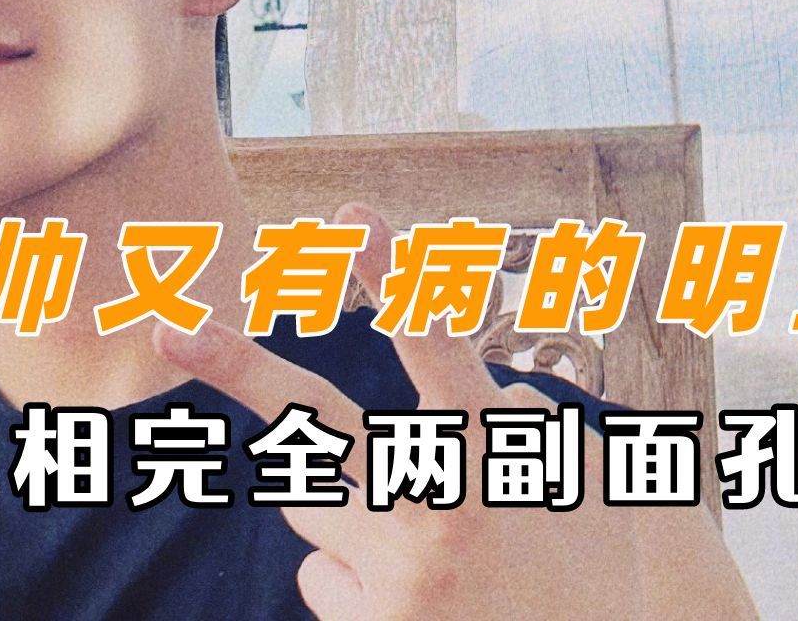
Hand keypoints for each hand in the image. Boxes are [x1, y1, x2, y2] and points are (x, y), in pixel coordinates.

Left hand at [152, 202, 756, 620]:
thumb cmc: (627, 577)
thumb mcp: (598, 474)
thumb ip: (521, 418)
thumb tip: (474, 388)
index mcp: (493, 455)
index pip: (437, 345)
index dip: (395, 277)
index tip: (353, 216)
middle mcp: (435, 509)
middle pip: (311, 422)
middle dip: (236, 368)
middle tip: (169, 330)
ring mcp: (400, 577)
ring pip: (309, 505)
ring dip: (345, 507)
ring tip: (426, 547)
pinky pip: (321, 577)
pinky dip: (356, 580)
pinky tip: (421, 604)